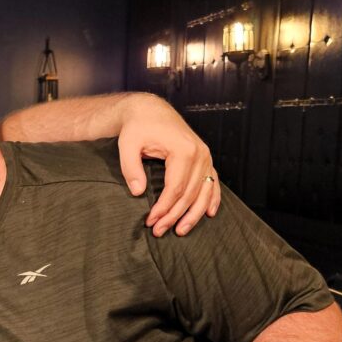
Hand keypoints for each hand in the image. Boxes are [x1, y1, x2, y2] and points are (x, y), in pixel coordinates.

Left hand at [115, 93, 220, 235]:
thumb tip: (138, 192)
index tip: (151, 221)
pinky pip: (213, 182)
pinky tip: (209, 214)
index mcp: (183, 150)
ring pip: (204, 192)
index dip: (164, 208)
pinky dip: (212, 199)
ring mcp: (205, 156)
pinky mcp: (205, 158)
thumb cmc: (138, 126)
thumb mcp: (127, 144)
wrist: (149, 110)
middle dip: (174, 216)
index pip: (175, 188)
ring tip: (181, 231)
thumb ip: (130, 168)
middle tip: (159, 231)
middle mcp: (200, 154)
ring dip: (194, 214)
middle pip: (189, 194)